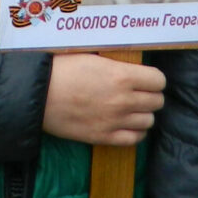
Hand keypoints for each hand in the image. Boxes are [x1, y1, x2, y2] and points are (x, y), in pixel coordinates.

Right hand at [41, 53, 165, 146]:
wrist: (38, 93)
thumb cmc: (61, 69)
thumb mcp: (92, 57)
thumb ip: (116, 65)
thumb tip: (131, 68)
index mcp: (121, 76)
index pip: (159, 81)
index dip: (153, 79)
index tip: (146, 79)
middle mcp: (123, 100)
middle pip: (157, 102)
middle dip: (150, 96)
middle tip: (138, 93)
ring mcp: (115, 121)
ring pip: (148, 121)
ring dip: (142, 114)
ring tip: (130, 109)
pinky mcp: (104, 137)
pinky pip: (134, 139)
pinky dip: (134, 132)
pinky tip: (125, 125)